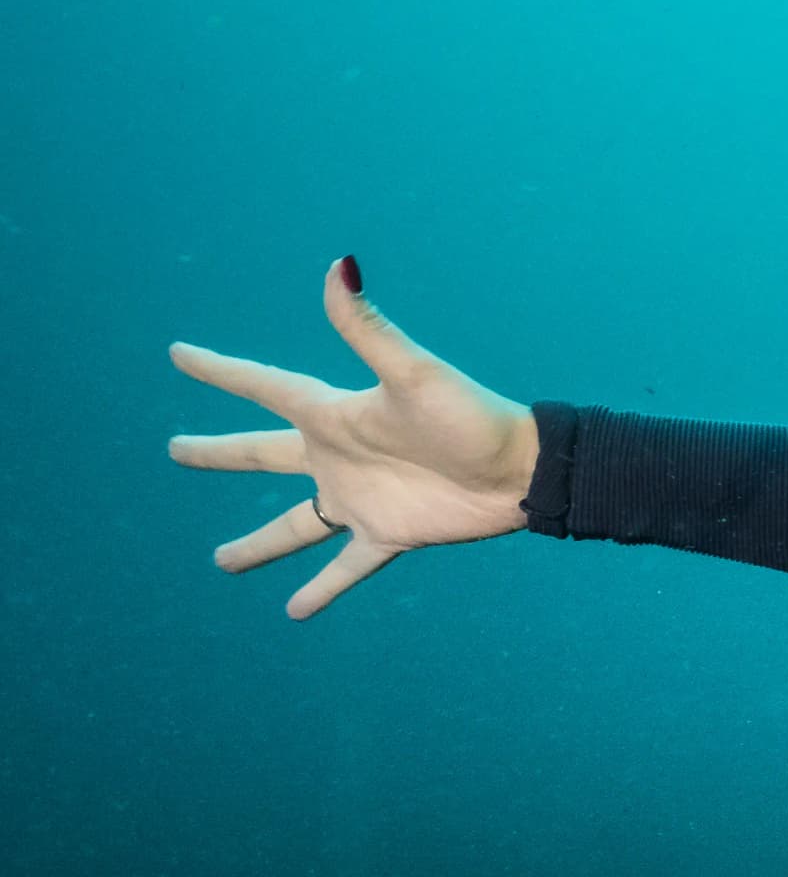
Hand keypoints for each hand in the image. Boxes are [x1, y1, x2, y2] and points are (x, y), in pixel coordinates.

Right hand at [168, 258, 539, 617]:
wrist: (524, 472)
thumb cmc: (472, 417)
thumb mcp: (414, 374)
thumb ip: (369, 329)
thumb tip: (340, 265)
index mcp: (337, 414)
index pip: (265, 386)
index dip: (221, 370)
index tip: (178, 355)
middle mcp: (339, 456)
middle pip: (261, 454)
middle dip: (218, 452)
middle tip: (174, 451)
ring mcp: (360, 499)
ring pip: (293, 524)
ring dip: (258, 544)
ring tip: (221, 562)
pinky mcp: (389, 536)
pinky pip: (345, 567)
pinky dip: (321, 589)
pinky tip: (293, 612)